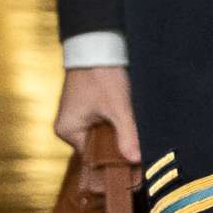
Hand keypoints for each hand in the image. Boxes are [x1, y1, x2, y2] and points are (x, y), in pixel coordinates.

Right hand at [54, 66, 139, 193]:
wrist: (97, 44)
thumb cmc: (101, 74)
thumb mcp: (117, 106)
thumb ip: (127, 134)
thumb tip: (136, 160)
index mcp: (69, 131)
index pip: (93, 157)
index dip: (115, 162)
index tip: (136, 168)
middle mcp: (71, 127)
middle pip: (100, 147)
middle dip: (120, 147)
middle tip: (144, 155)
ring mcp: (81, 116)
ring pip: (106, 134)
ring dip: (122, 135)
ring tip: (141, 139)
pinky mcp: (91, 107)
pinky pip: (107, 123)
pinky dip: (120, 124)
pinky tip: (134, 125)